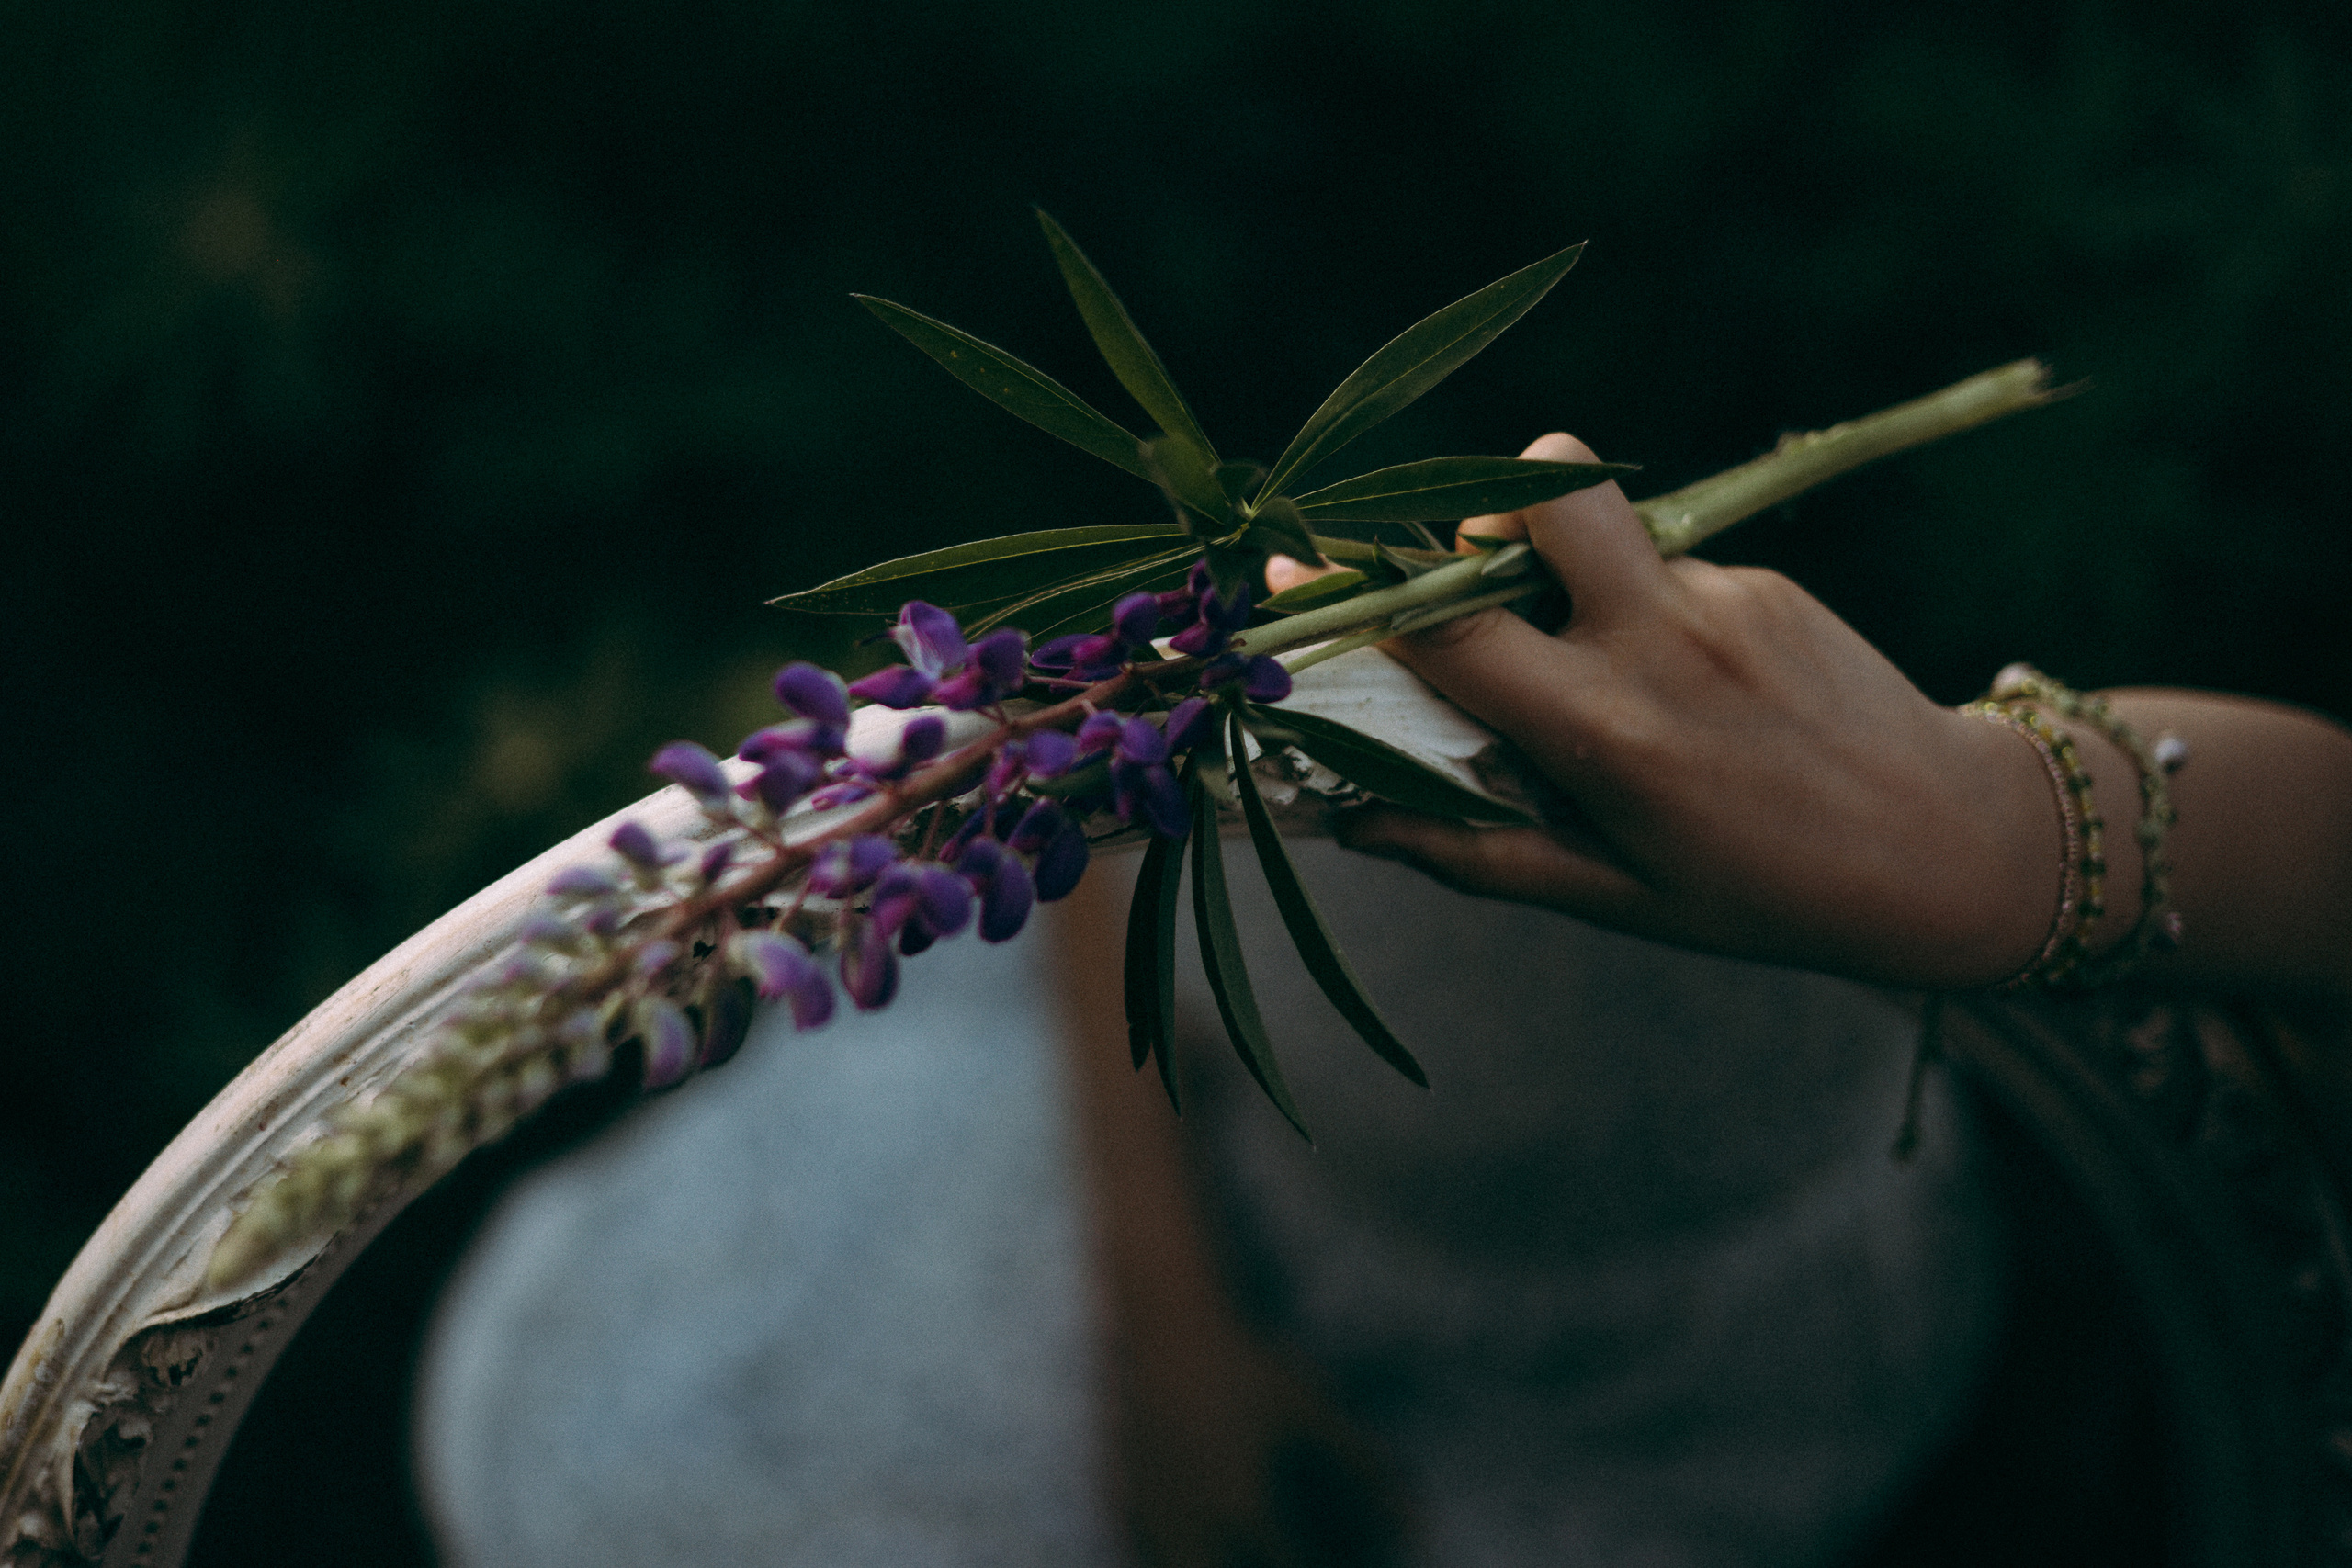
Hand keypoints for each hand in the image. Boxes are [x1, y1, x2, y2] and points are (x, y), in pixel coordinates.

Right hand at [1285, 433, 2074, 989]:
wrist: (1953, 847)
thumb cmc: (1764, 895)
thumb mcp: (1616, 897)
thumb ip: (1479, 854)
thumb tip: (1356, 825)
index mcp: (1610, 734)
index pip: (1452, 633)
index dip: (1356, 599)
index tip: (1296, 573)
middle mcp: (1663, 642)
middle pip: (1542, 487)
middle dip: (1481, 509)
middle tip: (1477, 582)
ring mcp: (1722, 595)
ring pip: (1599, 534)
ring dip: (1569, 576)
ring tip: (1608, 666)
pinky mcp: (1764, 576)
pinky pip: (1663, 565)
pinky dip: (1645, 613)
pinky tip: (1701, 692)